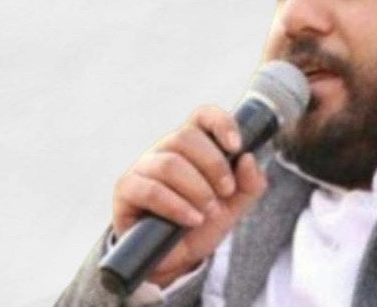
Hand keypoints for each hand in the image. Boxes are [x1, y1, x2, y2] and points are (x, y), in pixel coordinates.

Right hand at [112, 105, 267, 286]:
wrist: (176, 260)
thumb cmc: (202, 223)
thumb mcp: (234, 207)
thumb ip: (250, 184)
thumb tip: (248, 159)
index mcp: (193, 146)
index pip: (203, 116)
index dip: (220, 123)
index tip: (237, 146)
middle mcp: (166, 150)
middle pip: (185, 137)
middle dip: (213, 165)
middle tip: (226, 191)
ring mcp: (143, 167)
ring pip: (169, 164)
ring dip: (197, 189)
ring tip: (208, 212)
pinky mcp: (127, 190)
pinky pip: (150, 189)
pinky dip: (176, 206)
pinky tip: (191, 219)